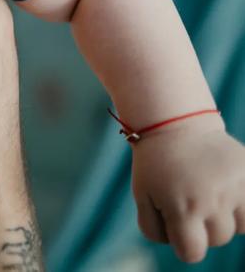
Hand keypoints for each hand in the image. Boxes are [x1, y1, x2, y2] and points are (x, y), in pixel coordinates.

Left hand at [131, 117, 244, 262]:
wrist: (177, 125)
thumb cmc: (156, 165)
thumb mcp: (142, 196)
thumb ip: (154, 229)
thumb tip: (179, 247)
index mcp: (183, 209)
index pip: (192, 253)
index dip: (184, 246)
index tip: (179, 230)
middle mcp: (213, 201)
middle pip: (217, 240)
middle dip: (203, 228)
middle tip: (190, 202)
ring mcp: (236, 188)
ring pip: (239, 228)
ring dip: (225, 217)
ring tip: (208, 193)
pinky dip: (242, 206)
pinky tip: (226, 190)